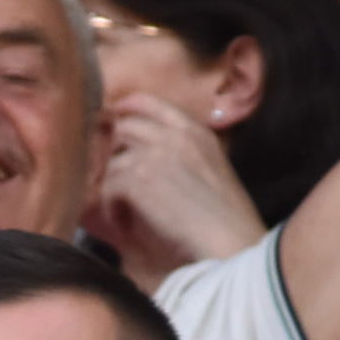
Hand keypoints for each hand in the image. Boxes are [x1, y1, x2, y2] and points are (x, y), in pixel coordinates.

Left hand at [82, 92, 266, 284]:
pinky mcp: (138, 180)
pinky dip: (111, 206)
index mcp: (195, 130)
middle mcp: (173, 136)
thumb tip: (153, 153)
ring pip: (113, 161)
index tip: (114, 116)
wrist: (230, 237)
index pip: (151, 102)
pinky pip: (109, 186)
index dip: (126, 107)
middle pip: (125, 128)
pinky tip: (122, 220)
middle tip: (117, 175)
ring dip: (114, 185)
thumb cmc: (228, 214)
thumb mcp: (214, 166)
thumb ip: (187, 151)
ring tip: (122, 207)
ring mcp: (154, 155)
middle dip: (116, 151)